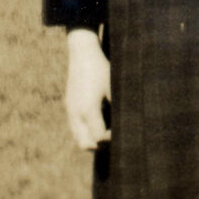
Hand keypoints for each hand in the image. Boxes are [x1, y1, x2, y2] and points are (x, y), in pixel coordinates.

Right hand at [64, 29, 110, 150]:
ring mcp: (70, 111)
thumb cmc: (102, 69)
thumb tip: (129, 124)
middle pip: (84, 144)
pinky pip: (75, 127)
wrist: (82, 54)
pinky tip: (99, 119)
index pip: (98, 138)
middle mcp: (76, 113)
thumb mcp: (114, 88)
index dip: (111, 138)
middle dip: (100, 144)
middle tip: (114, 134)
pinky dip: (86, 130)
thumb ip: (118, 109)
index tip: (122, 129)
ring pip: (78, 137)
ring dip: (92, 138)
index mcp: (88, 110)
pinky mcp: (69, 106)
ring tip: (107, 128)